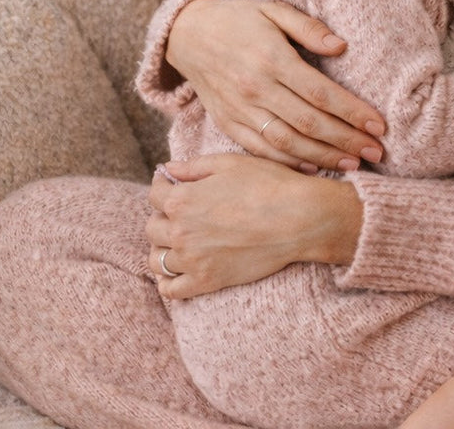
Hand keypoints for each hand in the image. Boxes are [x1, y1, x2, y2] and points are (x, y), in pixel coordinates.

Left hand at [146, 155, 362, 298]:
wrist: (300, 218)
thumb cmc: (269, 184)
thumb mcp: (231, 163)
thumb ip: (194, 166)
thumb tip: (168, 169)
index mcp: (181, 199)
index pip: (154, 194)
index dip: (162, 187)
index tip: (174, 186)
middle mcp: (179, 231)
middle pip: (152, 228)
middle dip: (164, 218)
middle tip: (184, 214)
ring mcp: (191, 259)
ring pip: (157, 259)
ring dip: (164, 249)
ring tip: (181, 242)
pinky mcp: (207, 281)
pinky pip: (171, 289)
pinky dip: (169, 281)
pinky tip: (179, 270)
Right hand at [167, 0, 385, 171]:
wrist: (187, 35)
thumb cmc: (239, 19)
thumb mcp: (273, 10)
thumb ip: (308, 27)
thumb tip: (341, 46)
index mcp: (272, 59)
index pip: (321, 93)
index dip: (353, 112)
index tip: (379, 126)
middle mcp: (256, 89)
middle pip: (309, 122)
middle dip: (346, 141)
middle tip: (377, 152)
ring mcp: (240, 110)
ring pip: (287, 141)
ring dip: (323, 157)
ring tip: (354, 165)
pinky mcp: (228, 123)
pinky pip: (260, 149)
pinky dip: (288, 162)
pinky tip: (314, 168)